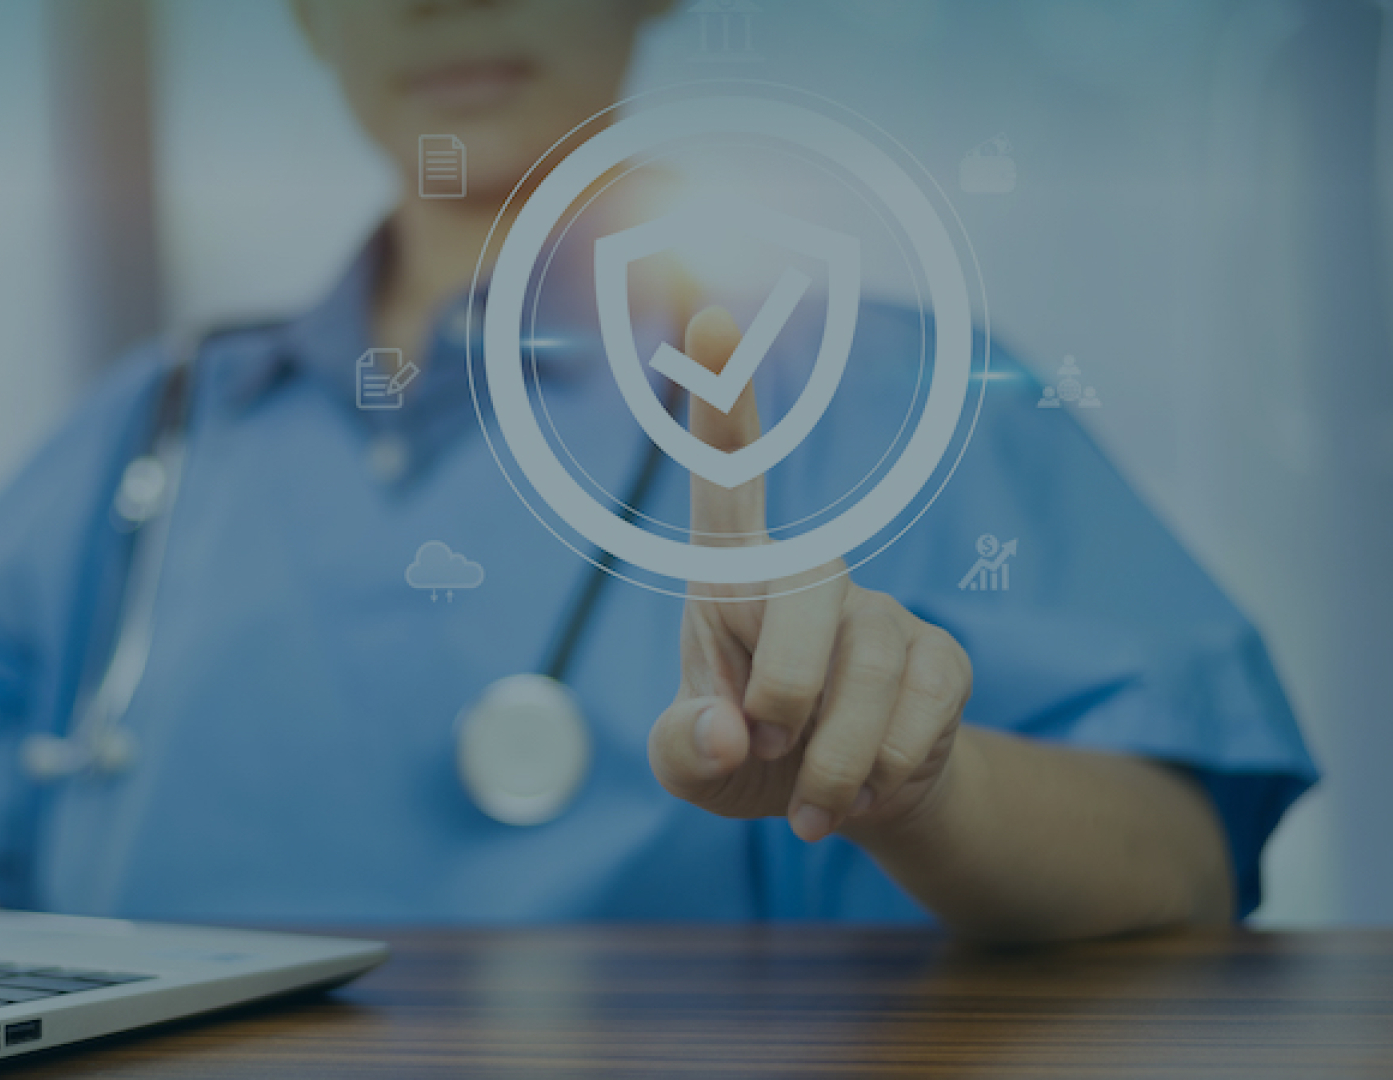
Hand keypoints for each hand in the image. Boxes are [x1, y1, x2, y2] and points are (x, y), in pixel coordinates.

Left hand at [648, 308, 972, 842]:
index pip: (726, 479)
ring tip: (809, 806)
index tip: (706, 317)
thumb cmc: (745, 758)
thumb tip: (729, 729)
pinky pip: (923, 710)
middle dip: (784, 685)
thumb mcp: (689, 770)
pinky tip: (861, 791)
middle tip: (762, 744)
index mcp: (731, 580)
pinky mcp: (943, 657)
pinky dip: (881, 772)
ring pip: (868, 671)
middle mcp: (811, 576)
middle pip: (804, 591)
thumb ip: (684, 750)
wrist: (839, 802)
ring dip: (831, 760)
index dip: (720, 404)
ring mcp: (884, 609)